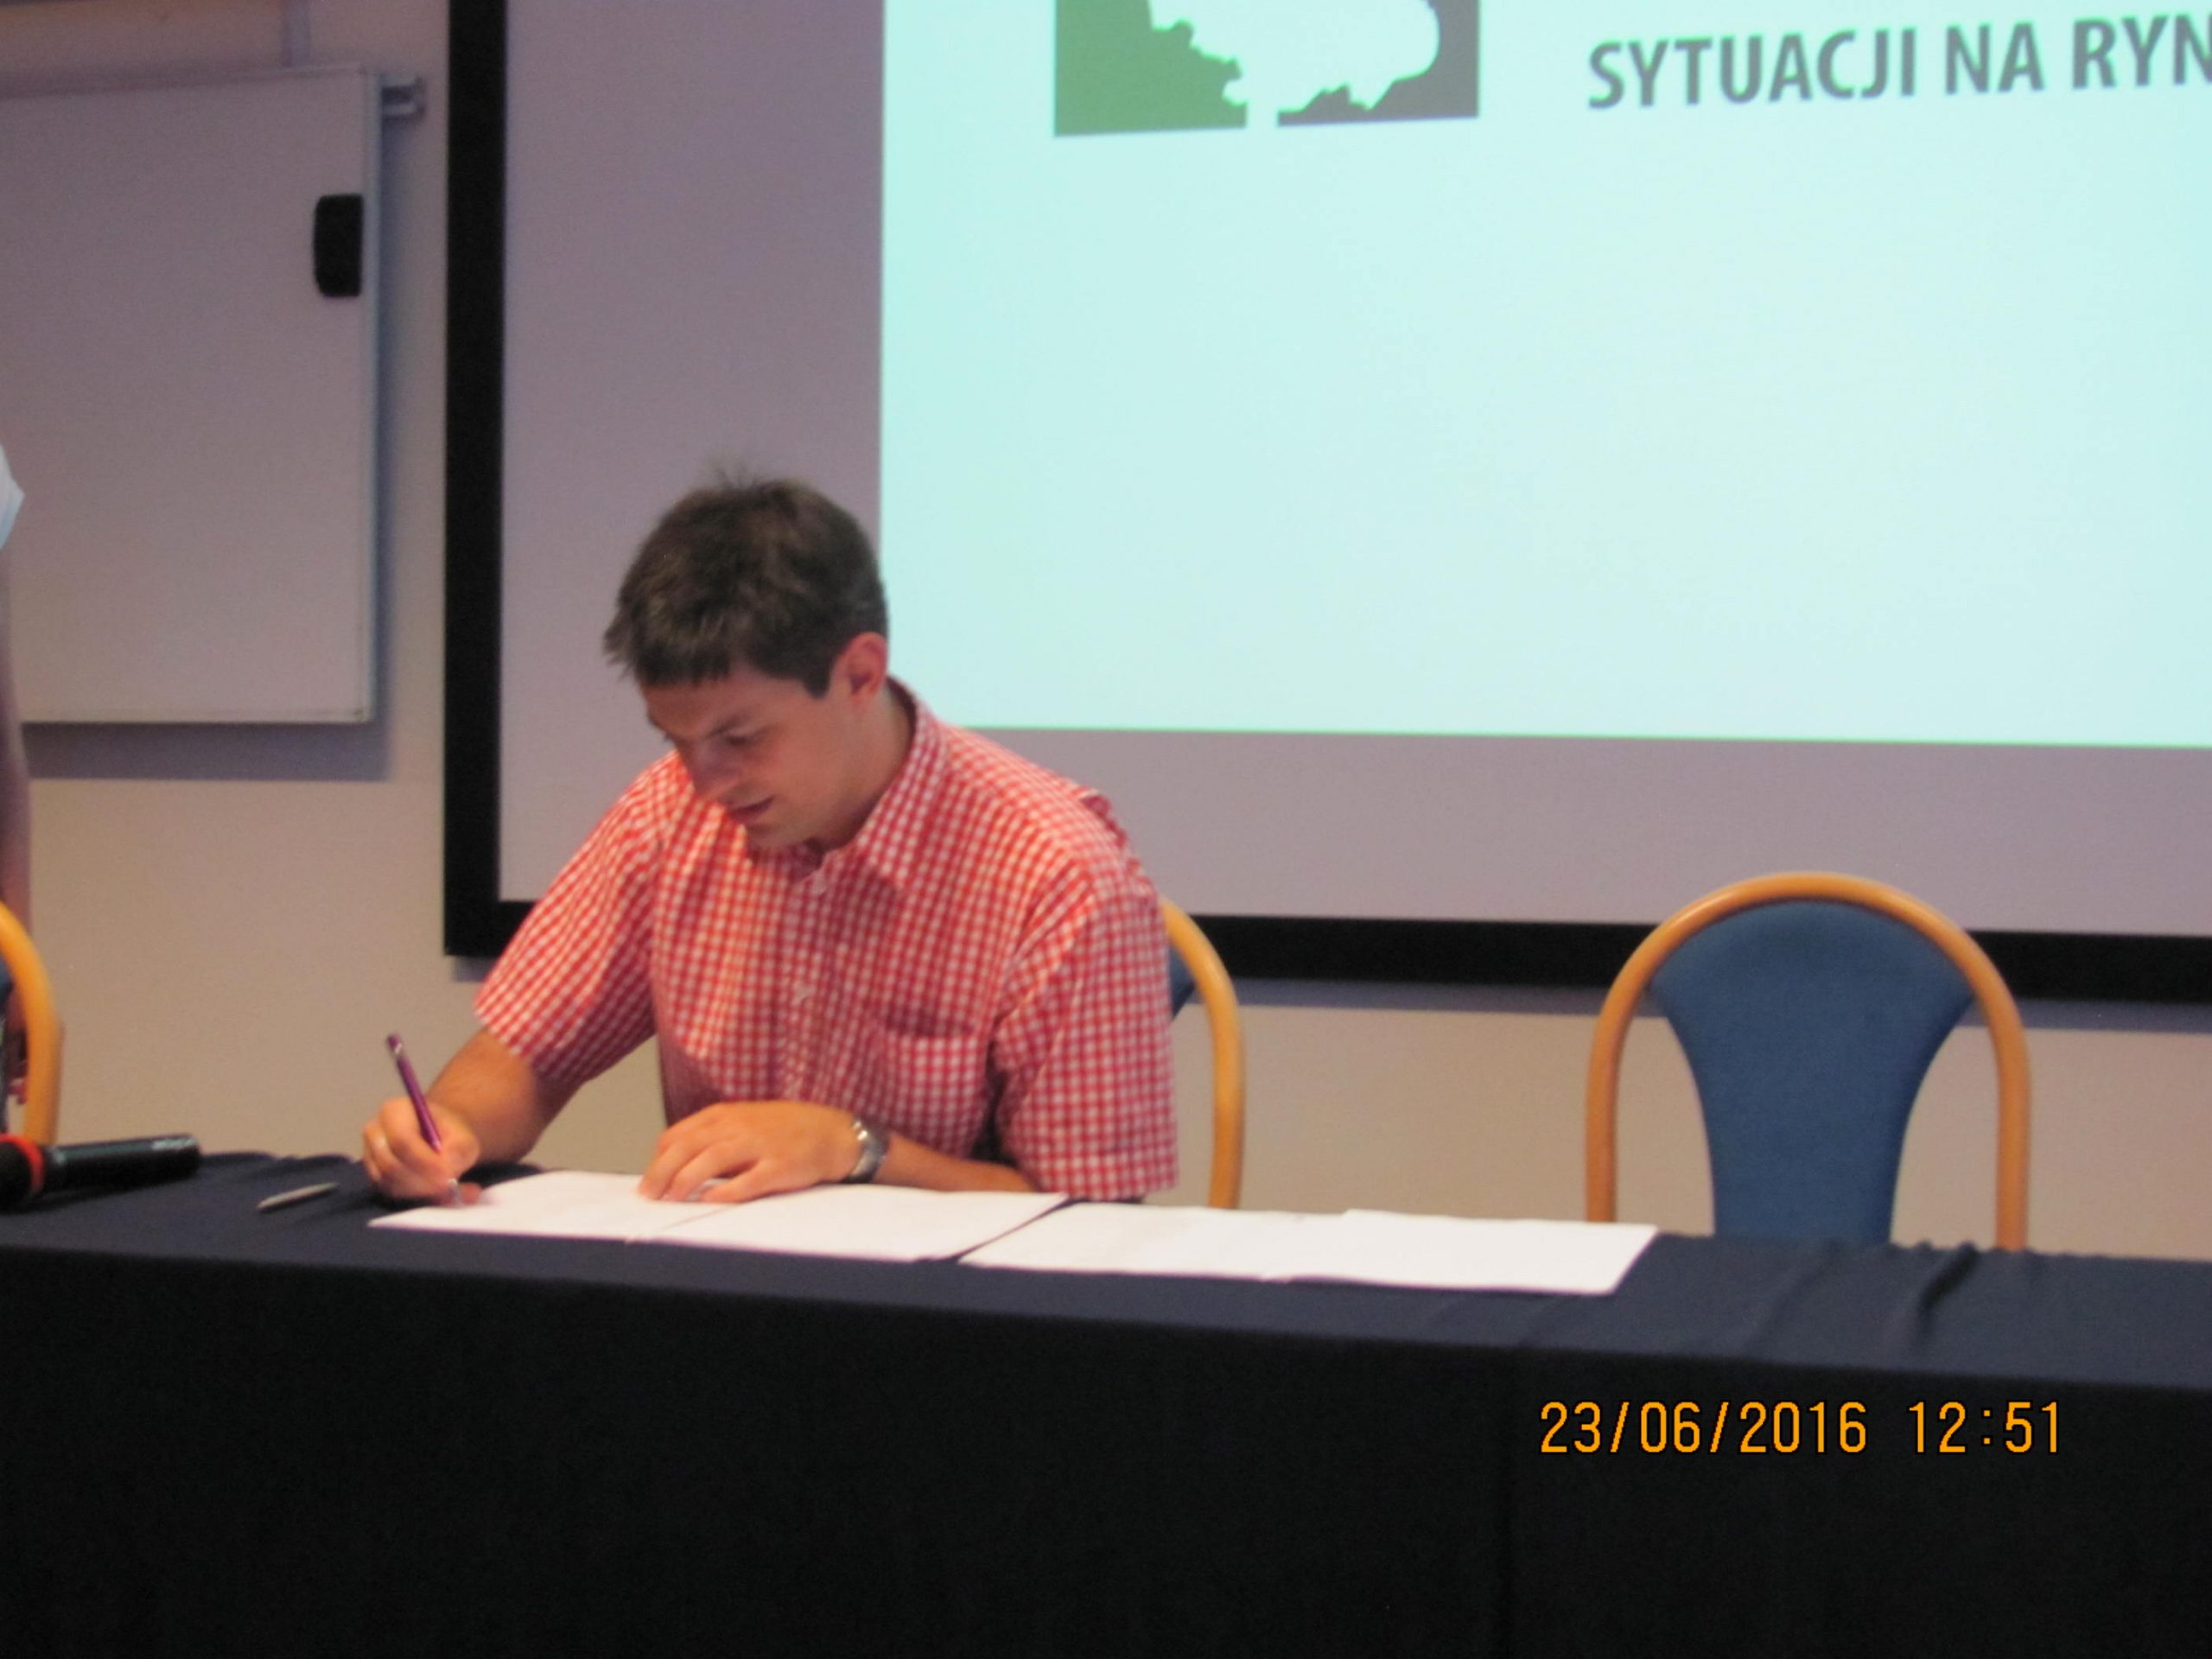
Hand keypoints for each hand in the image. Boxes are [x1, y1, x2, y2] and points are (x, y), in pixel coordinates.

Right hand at [361, 1094, 483, 1204]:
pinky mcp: (373, 1176)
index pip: (402, 1140)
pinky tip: (438, 1195)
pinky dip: (416, 1197)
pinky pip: (390, 1192)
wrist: (439, 1139)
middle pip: (391, 1165)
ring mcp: (370, 1156)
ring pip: (390, 1182)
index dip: (424, 1162)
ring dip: (421, 1192)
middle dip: (422, 1181)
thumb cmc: (449, 1134)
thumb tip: (449, 1169)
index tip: (448, 1176)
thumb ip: (459, 1149)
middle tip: (450, 1188)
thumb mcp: (463, 1136)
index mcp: (394, 1110)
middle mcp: (375, 1132)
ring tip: (451, 1191)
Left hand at [638, 1100, 860, 1203]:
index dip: (657, 1160)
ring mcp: (760, 1146)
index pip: (678, 1135)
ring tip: (671, 1198)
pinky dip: (726, 1191)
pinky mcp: (780, 1167)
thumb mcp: (744, 1123)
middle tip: (648, 1195)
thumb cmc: (786, 1130)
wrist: (834, 1133)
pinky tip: (709, 1201)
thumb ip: (712, 1137)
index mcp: (725, 1115)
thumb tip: (675, 1165)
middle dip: (662, 1172)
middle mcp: (739, 1126)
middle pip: (688, 1147)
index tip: (649, 1181)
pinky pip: (748, 1180)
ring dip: (686, 1180)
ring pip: (712, 1160)